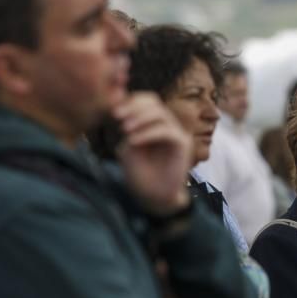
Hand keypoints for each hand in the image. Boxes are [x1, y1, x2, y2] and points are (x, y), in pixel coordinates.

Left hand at [112, 93, 191, 215]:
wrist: (153, 197)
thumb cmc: (140, 174)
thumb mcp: (127, 147)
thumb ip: (127, 127)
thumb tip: (121, 107)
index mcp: (153, 124)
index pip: (147, 100)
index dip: (131, 101)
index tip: (113, 113)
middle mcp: (167, 125)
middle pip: (154, 102)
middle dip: (134, 107)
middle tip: (117, 118)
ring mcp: (177, 133)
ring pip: (161, 114)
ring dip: (140, 119)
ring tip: (124, 130)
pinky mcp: (183, 144)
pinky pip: (166, 131)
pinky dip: (148, 133)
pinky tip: (133, 141)